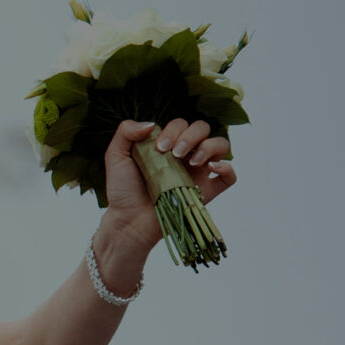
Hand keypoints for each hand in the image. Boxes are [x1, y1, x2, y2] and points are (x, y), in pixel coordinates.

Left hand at [102, 117, 238, 254]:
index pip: (181, 124)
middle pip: (202, 129)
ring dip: (210, 147)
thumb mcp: (116, 156)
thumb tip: (152, 123)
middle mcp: (185, 155)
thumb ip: (126, 132)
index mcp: (168, 144)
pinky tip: (212, 168)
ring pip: (221, 146)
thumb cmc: (123, 189)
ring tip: (192, 162)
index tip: (160, 148)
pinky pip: (229, 177)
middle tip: (175, 154)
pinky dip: (227, 168)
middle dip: (191, 136)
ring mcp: (197, 173)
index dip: (174, 130)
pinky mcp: (206, 192)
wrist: (128, 220)